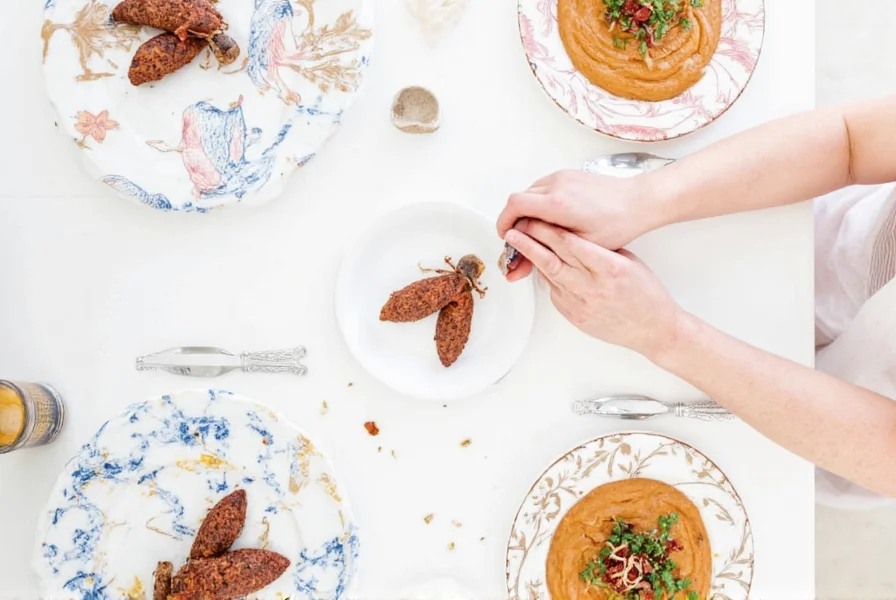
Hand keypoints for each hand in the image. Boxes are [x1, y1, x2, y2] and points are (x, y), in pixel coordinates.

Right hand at [497, 170, 659, 280]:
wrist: (639, 201)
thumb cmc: (617, 223)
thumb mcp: (579, 245)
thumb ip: (545, 248)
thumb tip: (520, 256)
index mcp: (557, 203)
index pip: (514, 206)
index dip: (504, 223)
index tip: (506, 237)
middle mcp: (556, 184)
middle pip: (518, 200)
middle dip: (514, 221)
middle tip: (520, 242)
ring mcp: (562, 177)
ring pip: (529, 193)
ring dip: (526, 212)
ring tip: (536, 233)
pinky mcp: (568, 174)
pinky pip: (542, 187)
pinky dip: (538, 203)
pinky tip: (550, 220)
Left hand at [504, 219, 683, 359]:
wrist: (653, 329)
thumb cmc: (646, 294)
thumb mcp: (630, 261)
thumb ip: (601, 249)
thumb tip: (575, 236)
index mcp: (609, 268)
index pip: (570, 243)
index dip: (549, 229)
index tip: (535, 219)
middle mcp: (593, 287)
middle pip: (552, 259)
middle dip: (530, 242)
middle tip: (515, 230)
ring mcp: (582, 304)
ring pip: (549, 276)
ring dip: (533, 259)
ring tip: (520, 246)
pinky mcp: (575, 317)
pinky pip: (554, 293)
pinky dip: (548, 278)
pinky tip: (542, 267)